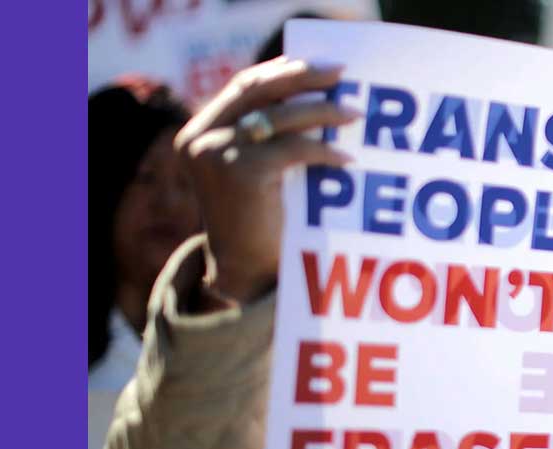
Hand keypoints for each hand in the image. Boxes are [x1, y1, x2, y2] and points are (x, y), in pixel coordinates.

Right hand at [174, 58, 358, 306]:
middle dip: (303, 77)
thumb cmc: (260, 225)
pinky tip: (346, 157)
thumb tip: (314, 97)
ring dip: (322, 111)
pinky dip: (324, 150)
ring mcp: (216, 153)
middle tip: (341, 73)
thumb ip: (266, 137)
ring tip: (353, 113)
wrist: (245, 275)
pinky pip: (294, 149)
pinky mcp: (240, 172)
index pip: (244, 86)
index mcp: (199, 131)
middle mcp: (201, 137)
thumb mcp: (256, 171)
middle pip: (258, 89)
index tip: (319, 68)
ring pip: (280, 117)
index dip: (283, 73)